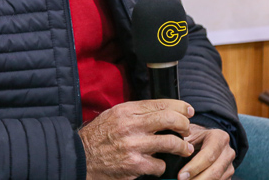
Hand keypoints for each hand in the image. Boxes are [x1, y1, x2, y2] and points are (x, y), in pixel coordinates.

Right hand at [79, 99, 195, 179]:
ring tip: (184, 149)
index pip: (160, 104)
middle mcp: (131, 126)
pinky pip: (159, 164)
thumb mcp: (114, 115)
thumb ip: (136, 112)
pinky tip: (157, 164)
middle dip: (184, 124)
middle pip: (169, 119)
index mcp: (127, 110)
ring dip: (182, 147)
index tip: (188, 111)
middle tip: (187, 130)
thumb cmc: (99, 136)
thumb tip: (161, 110)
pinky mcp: (134, 165)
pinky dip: (162, 165)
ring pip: (170, 142)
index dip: (179, 107)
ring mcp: (133, 146)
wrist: (81, 157)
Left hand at [178, 125, 235, 179]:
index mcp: (219, 138)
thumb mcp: (190, 135)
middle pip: (214, 171)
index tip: (180, 176)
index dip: (194, 167)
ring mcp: (230, 166)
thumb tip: (173, 152)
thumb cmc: (196, 137)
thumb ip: (183, 143)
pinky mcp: (228, 176)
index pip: (208, 156)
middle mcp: (228, 152)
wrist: (208, 140)